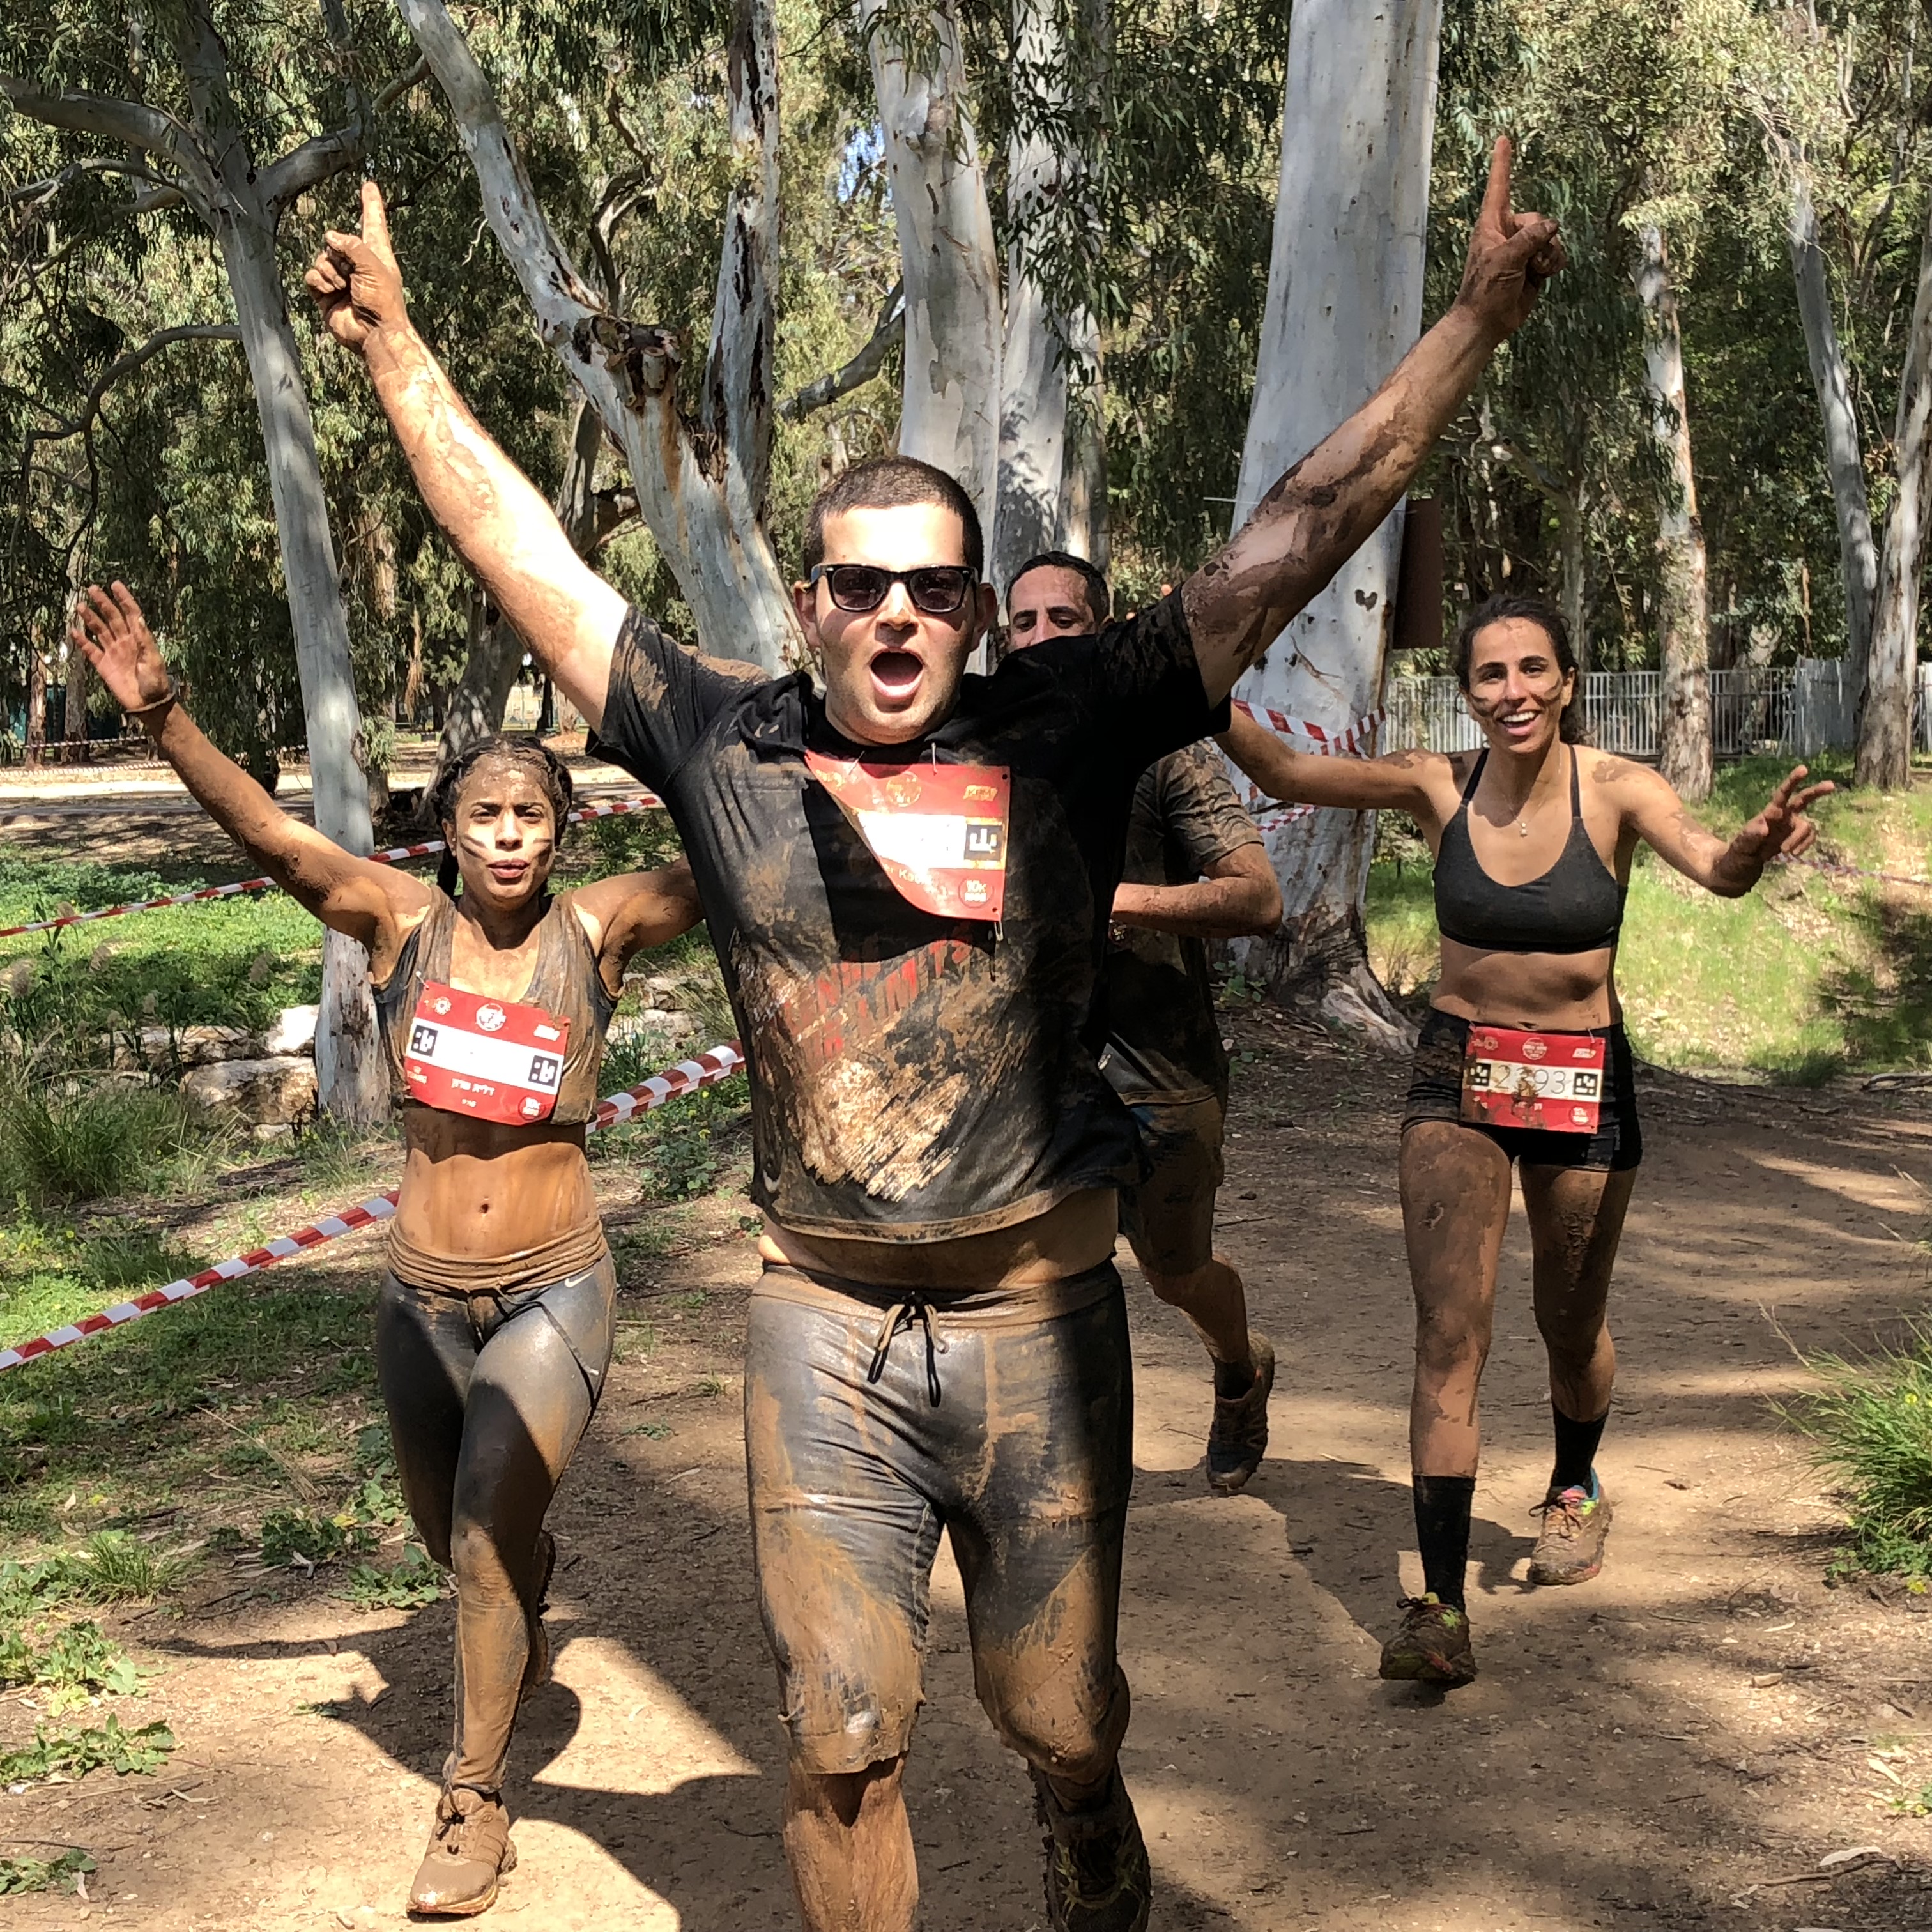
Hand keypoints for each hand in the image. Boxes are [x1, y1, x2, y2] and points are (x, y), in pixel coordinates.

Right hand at [71, 582, 172, 716]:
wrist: (148, 704)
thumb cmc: (156, 682)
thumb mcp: (153, 659)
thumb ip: (145, 639)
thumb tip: (139, 618)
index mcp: (139, 638)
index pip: (131, 613)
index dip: (124, 599)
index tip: (115, 584)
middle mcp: (125, 642)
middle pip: (112, 618)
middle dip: (103, 603)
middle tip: (92, 589)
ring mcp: (113, 652)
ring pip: (99, 630)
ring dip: (90, 618)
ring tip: (81, 606)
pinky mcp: (103, 665)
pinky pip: (90, 650)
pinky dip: (82, 641)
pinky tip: (74, 631)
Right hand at [305, 179, 409, 352]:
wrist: (374, 334)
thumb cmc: (384, 302)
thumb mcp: (375, 265)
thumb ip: (352, 245)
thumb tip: (330, 237)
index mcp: (376, 255)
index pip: (372, 222)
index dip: (371, 203)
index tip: (369, 185)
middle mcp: (357, 264)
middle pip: (335, 242)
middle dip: (339, 256)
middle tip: (353, 276)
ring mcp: (340, 278)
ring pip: (321, 258)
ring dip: (330, 271)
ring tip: (345, 287)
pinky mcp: (326, 293)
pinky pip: (312, 275)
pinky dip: (320, 282)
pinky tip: (333, 293)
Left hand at [1454, 138, 1565, 342]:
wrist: (1487, 322)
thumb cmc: (1485, 291)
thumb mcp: (1505, 259)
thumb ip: (1530, 238)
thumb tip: (1552, 226)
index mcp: (1492, 224)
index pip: (1499, 186)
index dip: (1502, 162)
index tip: (1503, 139)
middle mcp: (1508, 232)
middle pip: (1538, 218)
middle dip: (1540, 238)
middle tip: (1527, 261)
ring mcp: (1522, 248)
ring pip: (1551, 236)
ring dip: (1549, 254)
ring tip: (1533, 271)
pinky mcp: (1534, 264)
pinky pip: (1556, 252)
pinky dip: (1554, 263)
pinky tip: (1543, 275)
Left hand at [1728, 765, 1834, 868]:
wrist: (1745, 863)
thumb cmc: (1741, 850)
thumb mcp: (1741, 845)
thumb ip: (1750, 837)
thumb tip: (1764, 829)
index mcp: (1770, 812)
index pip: (1782, 793)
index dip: (1793, 781)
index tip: (1804, 769)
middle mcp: (1784, 815)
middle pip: (1803, 799)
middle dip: (1816, 792)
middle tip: (1831, 785)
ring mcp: (1792, 825)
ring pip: (1806, 826)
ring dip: (1799, 839)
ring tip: (1785, 851)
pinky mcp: (1797, 836)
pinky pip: (1810, 837)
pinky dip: (1804, 845)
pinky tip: (1794, 853)